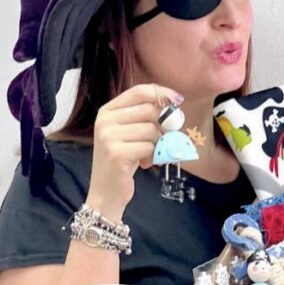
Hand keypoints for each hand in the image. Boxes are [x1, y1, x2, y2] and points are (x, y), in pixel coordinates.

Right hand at [87, 83, 182, 218]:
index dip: (162, 93)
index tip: (177, 101)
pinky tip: (145, 163)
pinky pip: (149, 147)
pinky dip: (153, 156)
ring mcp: (108, 136)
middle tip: (161, 140)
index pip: (140, 91)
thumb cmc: (124, 160)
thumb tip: (175, 104)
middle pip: (149, 110)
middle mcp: (105, 120)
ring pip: (151, 130)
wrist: (106, 192)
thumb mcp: (131, 133)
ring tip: (148, 154)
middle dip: (162, 126)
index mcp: (108, 110)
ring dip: (157, 144)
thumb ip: (146, 117)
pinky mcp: (116, 153)